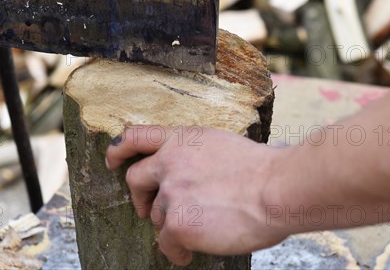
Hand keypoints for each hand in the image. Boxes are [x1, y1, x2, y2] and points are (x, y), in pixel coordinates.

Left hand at [105, 126, 289, 265]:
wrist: (277, 189)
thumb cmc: (262, 170)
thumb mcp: (220, 146)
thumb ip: (196, 156)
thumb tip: (191, 176)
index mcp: (182, 140)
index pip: (136, 136)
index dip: (118, 150)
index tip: (112, 161)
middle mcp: (170, 162)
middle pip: (136, 180)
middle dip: (139, 197)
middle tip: (146, 210)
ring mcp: (171, 193)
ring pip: (156, 216)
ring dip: (171, 225)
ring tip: (195, 232)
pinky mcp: (178, 223)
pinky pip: (167, 242)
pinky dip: (177, 250)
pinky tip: (189, 252)